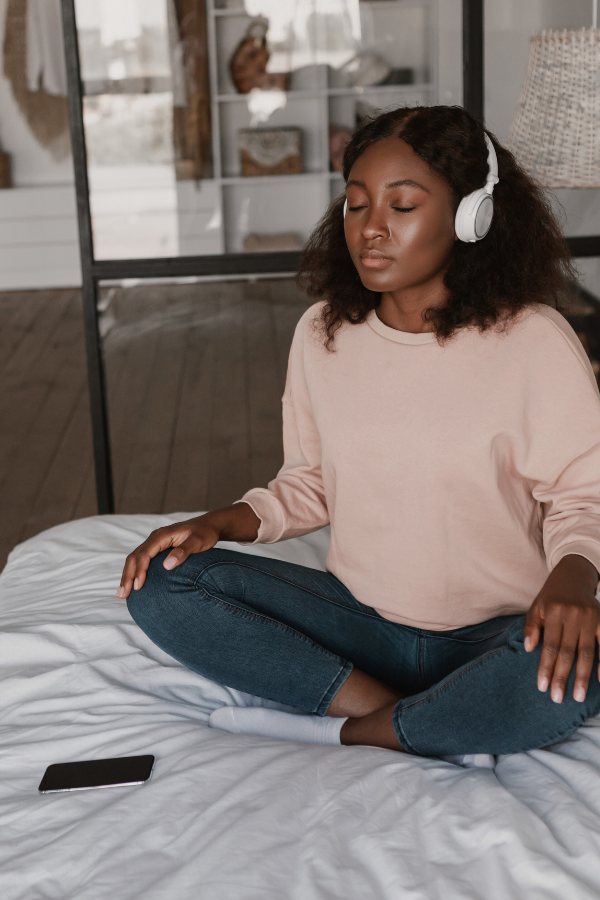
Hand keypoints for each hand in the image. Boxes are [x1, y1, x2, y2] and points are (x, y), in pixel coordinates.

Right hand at [116, 503, 259, 599]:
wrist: (209, 525)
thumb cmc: (205, 533)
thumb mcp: (197, 541)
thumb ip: (183, 551)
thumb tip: (167, 565)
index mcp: (162, 535)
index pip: (145, 554)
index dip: (140, 571)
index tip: (138, 587)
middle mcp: (155, 538)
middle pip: (134, 557)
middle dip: (127, 576)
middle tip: (122, 594)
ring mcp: (155, 543)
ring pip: (135, 559)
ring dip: (128, 575)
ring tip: (122, 594)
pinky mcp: (158, 548)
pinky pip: (141, 560)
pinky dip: (135, 572)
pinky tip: (133, 584)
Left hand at [524, 554, 599, 703]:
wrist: (573, 575)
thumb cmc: (551, 596)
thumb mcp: (536, 607)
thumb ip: (532, 627)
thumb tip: (528, 649)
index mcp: (553, 612)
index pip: (549, 646)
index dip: (546, 667)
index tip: (542, 687)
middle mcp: (572, 615)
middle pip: (567, 652)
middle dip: (562, 677)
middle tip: (558, 698)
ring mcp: (590, 618)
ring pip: (586, 652)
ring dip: (583, 676)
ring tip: (579, 696)